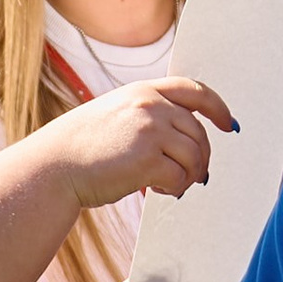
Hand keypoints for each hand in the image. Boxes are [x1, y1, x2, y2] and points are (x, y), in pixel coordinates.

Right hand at [43, 75, 234, 210]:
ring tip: (174, 185)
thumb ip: (149, 116)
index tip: (229, 125)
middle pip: (198, 132)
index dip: (217, 108)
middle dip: (202, 158)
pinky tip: (159, 190)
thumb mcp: (116, 114)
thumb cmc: (82, 148)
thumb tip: (186, 140)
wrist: (54, 166)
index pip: (194, 91)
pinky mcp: (148, 160)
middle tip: (195, 177)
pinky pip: (181, 177)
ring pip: (195, 156)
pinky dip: (176, 188)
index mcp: (143, 91)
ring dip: (190, 176)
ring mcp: (150, 131)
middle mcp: (150, 105)